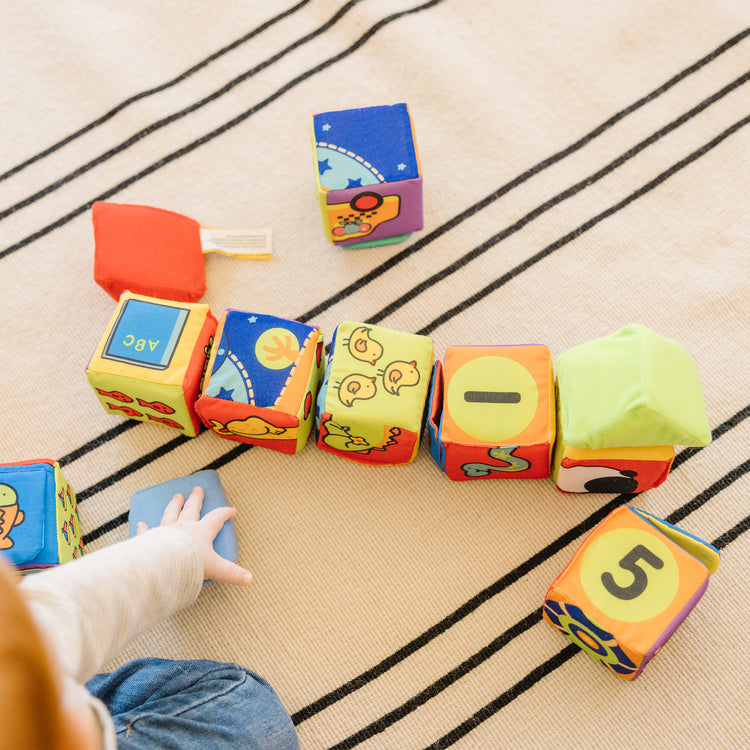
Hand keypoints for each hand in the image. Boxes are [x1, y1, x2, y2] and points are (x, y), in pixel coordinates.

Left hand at [136, 487, 251, 585]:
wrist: (165, 564)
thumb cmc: (191, 564)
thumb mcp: (216, 569)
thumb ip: (232, 573)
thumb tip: (249, 579)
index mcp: (201, 532)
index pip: (217, 518)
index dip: (225, 513)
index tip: (232, 510)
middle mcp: (184, 526)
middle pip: (192, 509)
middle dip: (196, 499)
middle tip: (197, 489)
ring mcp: (166, 530)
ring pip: (171, 513)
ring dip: (174, 505)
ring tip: (176, 497)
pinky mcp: (151, 538)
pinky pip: (147, 531)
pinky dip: (144, 527)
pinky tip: (141, 523)